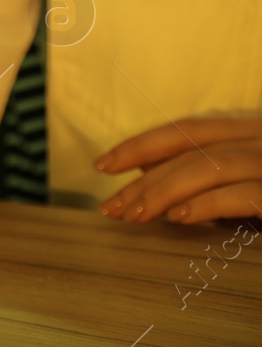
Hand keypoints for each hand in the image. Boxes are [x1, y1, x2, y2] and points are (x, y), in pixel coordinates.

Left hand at [97, 116, 261, 223]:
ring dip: (164, 192)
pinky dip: (207, 204)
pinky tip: (179, 217)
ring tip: (134, 216)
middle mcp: (259, 138)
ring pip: (209, 168)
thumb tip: (146, 167)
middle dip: (144, 180)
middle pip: (189, 151)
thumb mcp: (240, 176)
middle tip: (110, 207)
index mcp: (248, 130)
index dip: (140, 145)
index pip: (184, 130)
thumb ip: (200, 166)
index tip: (102, 165)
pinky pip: (244, 194)